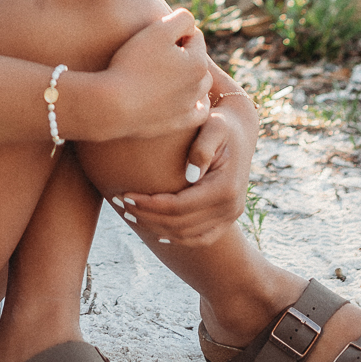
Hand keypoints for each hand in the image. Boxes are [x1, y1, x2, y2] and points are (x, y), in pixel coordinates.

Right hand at [93, 7, 209, 140]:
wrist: (114, 104)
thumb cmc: (134, 63)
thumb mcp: (158, 30)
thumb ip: (182, 19)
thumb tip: (191, 25)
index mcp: (199, 62)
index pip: (194, 35)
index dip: (175, 32)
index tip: (155, 38)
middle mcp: (200, 86)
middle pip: (197, 60)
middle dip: (184, 54)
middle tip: (157, 55)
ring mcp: (190, 107)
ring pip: (199, 85)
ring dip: (189, 77)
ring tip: (164, 74)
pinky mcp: (180, 124)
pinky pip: (198, 112)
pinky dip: (194, 103)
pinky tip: (183, 98)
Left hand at [121, 92, 256, 247]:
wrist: (242, 130)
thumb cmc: (222, 123)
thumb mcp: (215, 126)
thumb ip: (203, 147)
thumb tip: (190, 175)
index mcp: (226, 188)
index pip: (179, 206)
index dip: (149, 205)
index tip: (125, 194)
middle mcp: (231, 208)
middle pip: (180, 225)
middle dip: (146, 217)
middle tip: (119, 203)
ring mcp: (230, 217)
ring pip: (187, 235)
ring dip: (156, 228)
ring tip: (129, 214)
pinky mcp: (226, 219)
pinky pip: (199, 238)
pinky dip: (176, 238)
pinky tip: (155, 231)